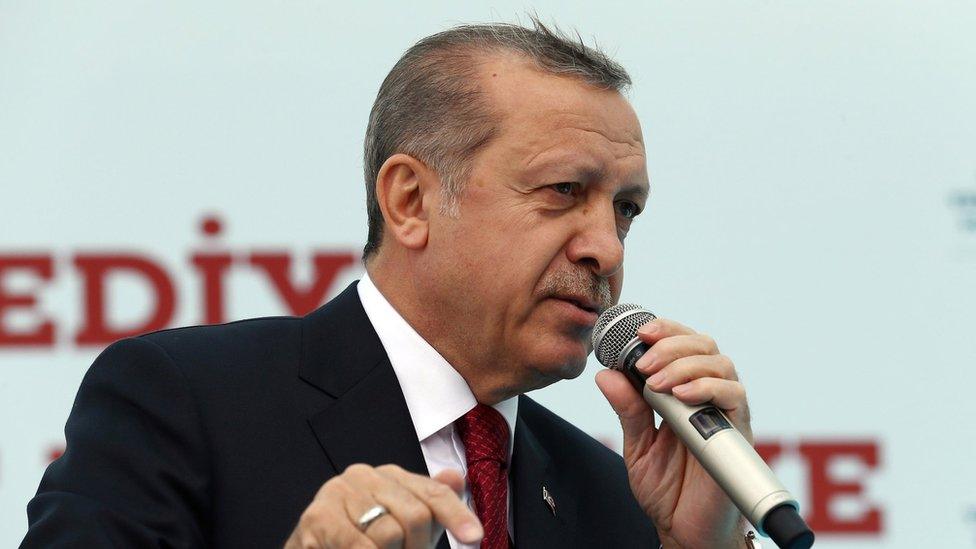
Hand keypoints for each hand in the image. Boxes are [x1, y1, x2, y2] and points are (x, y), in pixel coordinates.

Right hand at [284, 464, 482, 548]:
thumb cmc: (362, 541)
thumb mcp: (403, 526)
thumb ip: (430, 504)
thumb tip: (456, 477)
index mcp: (389, 475)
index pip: (433, 492)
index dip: (456, 515)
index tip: (474, 537)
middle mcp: (364, 475)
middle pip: (415, 514)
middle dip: (416, 547)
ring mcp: (338, 492)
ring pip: (388, 533)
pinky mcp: (318, 516)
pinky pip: (359, 545)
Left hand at [595, 318, 750, 548]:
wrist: (685, 531)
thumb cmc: (667, 490)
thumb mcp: (637, 445)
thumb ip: (628, 410)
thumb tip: (606, 374)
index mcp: (683, 392)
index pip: (681, 344)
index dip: (664, 329)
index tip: (638, 332)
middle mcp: (708, 396)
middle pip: (704, 344)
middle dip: (671, 343)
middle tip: (642, 362)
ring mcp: (725, 412)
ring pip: (721, 363)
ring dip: (684, 364)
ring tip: (656, 382)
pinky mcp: (738, 432)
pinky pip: (734, 395)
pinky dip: (706, 387)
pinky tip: (681, 396)